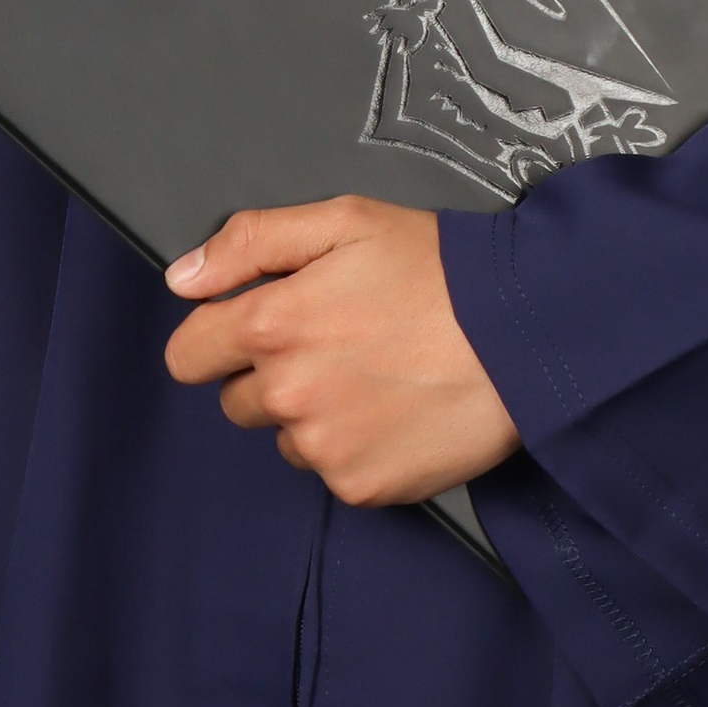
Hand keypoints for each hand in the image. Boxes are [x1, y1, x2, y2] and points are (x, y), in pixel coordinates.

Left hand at [162, 197, 520, 505]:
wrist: (524, 333)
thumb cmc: (438, 269)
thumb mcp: (346, 219)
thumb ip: (252, 241)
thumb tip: (183, 277)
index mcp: (274, 323)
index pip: (188, 354)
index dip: (216, 335)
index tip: (257, 323)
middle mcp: (288, 394)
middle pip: (238, 399)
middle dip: (272, 370)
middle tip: (338, 337)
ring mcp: (324, 448)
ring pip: (287, 436)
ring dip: (313, 411)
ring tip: (376, 370)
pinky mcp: (361, 487)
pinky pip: (332, 470)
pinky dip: (354, 444)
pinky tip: (396, 406)